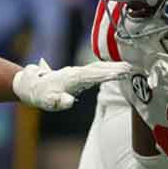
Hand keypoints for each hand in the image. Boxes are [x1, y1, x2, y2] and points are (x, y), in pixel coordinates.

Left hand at [12, 59, 130, 111]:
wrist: (33, 86)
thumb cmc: (42, 95)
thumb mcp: (48, 102)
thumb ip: (59, 102)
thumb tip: (70, 101)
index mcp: (72, 78)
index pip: (93, 75)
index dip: (108, 74)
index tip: (123, 72)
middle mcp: (76, 72)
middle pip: (99, 68)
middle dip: (116, 68)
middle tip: (134, 68)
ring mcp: (78, 71)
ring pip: (98, 67)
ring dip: (114, 66)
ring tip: (130, 67)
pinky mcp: (79, 73)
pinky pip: (96, 69)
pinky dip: (108, 68)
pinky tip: (117, 68)